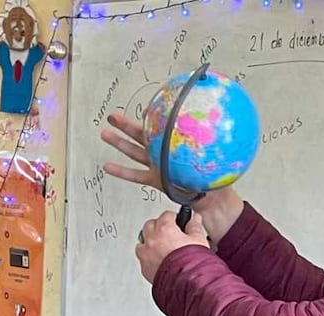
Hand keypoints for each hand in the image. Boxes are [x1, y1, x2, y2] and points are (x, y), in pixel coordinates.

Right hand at [102, 111, 244, 243]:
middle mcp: (164, 154)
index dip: (153, 117)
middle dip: (126, 125)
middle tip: (113, 115)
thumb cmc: (215, 178)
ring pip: (134, 152)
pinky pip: (135, 176)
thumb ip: (212, 143)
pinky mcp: (154, 181)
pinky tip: (108, 166)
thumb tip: (218, 125)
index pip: (161, 127)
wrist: (211, 201)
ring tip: (105, 133)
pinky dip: (122, 171)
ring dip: (119, 143)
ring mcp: (157, 167)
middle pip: (141, 136)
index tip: (146, 107)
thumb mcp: (215, 157)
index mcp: (175, 146)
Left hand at [136, 211, 208, 282]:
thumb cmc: (192, 263)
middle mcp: (152, 240)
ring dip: (150, 241)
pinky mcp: (145, 268)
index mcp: (164, 229)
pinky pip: (143, 258)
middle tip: (169, 232)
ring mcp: (146, 255)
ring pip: (142, 241)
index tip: (178, 221)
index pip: (167, 215)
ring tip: (162, 246)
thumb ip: (194, 226)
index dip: (174, 218)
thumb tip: (194, 219)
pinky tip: (159, 260)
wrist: (186, 284)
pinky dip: (148, 257)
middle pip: (150, 225)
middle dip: (158, 226)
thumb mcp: (199, 240)